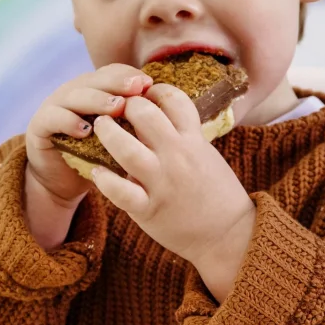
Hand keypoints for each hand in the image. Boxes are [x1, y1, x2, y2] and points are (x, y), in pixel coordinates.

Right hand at [23, 65, 152, 249]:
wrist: (65, 182)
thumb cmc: (100, 160)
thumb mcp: (123, 141)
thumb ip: (136, 124)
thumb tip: (174, 116)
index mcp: (97, 91)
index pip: (115, 74)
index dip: (131, 77)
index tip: (151, 85)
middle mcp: (75, 93)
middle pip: (96, 79)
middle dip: (118, 83)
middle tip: (137, 89)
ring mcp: (55, 107)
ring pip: (75, 95)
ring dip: (97, 100)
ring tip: (116, 109)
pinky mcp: (39, 126)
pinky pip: (53, 118)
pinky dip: (68, 121)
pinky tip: (85, 129)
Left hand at [91, 83, 256, 300]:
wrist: (228, 234)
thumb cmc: (215, 193)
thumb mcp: (205, 155)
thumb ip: (183, 136)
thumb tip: (157, 116)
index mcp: (193, 140)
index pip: (173, 99)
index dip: (154, 90)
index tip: (143, 93)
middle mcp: (177, 157)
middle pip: (144, 115)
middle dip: (125, 106)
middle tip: (113, 108)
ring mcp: (162, 183)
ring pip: (126, 149)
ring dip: (107, 133)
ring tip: (100, 126)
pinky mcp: (149, 209)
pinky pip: (120, 192)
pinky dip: (104, 180)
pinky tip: (96, 172)